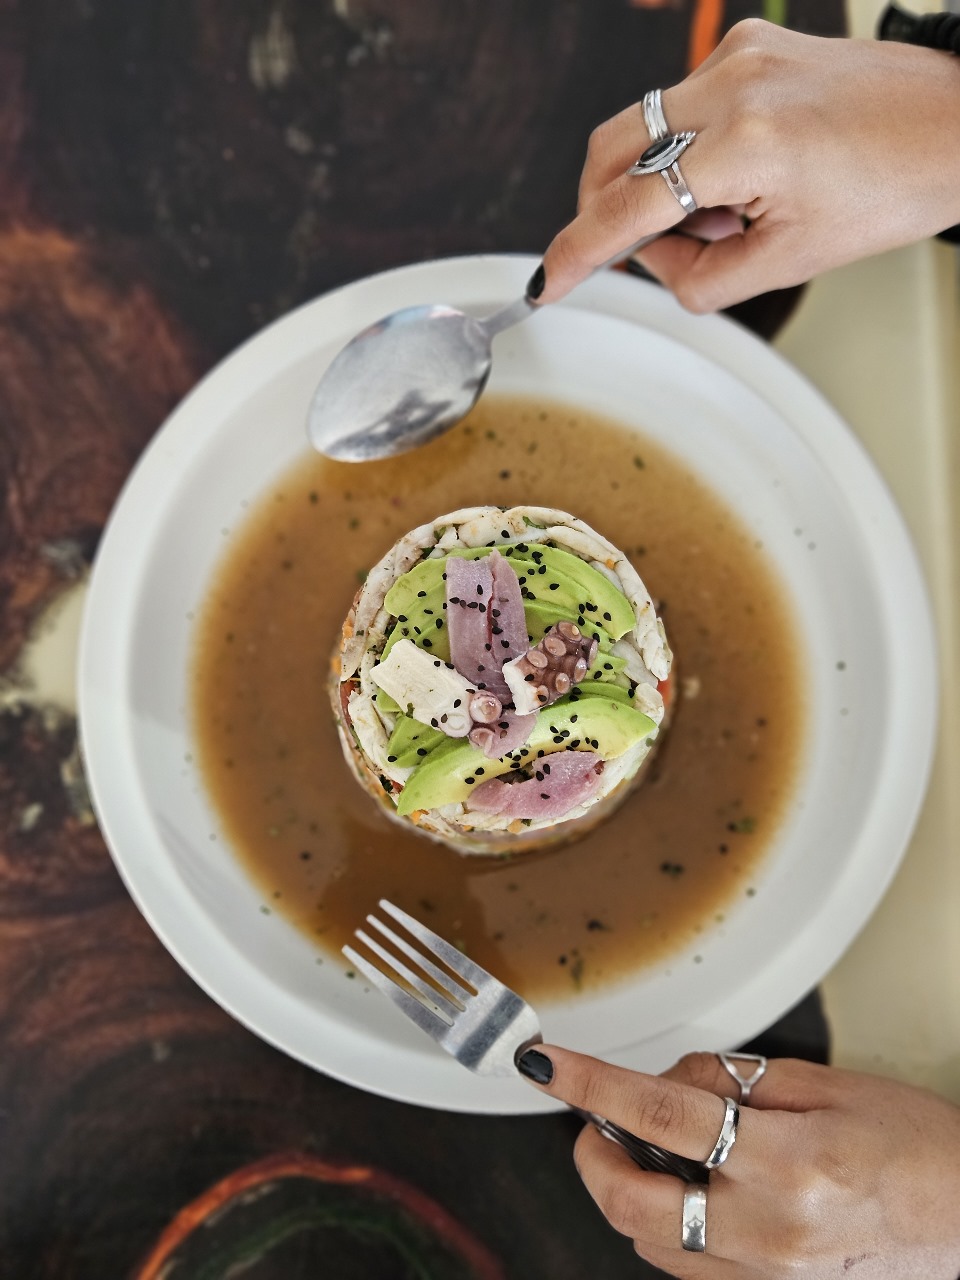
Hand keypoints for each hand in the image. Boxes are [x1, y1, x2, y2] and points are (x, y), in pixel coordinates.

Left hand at [518, 1045, 959, 1277]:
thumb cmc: (920, 1150)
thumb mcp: (830, 1084)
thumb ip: (736, 1080)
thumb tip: (663, 1081)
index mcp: (786, 1163)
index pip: (657, 1114)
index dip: (590, 1083)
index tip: (548, 1063)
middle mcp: (767, 1232)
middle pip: (628, 1200)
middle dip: (589, 1152)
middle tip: (594, 1117)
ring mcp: (765, 1278)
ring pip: (645, 1240)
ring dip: (623, 1187)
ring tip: (649, 1146)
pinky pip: (684, 1266)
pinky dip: (662, 1223)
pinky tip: (687, 1187)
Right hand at [536, 21, 959, 311]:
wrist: (957, 125)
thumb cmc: (895, 188)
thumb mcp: (790, 262)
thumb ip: (700, 276)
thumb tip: (650, 258)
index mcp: (748, 143)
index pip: (628, 208)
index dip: (576, 252)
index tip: (548, 281)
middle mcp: (733, 83)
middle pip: (610, 151)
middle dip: (607, 208)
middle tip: (652, 248)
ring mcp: (739, 53)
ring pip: (641, 130)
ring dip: (659, 183)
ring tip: (729, 210)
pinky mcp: (748, 42)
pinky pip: (680, 108)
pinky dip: (688, 153)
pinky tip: (740, 175)